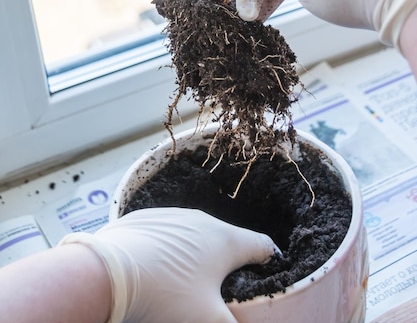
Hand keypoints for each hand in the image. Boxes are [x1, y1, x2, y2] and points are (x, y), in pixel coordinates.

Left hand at [59, 207, 276, 322]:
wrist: (110, 270)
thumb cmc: (165, 293)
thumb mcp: (207, 319)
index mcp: (226, 240)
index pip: (262, 245)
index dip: (269, 261)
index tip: (268, 275)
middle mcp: (205, 220)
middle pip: (230, 240)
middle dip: (232, 262)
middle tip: (225, 287)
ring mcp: (176, 215)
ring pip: (199, 235)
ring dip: (201, 254)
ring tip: (188, 280)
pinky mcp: (150, 217)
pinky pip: (172, 233)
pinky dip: (174, 248)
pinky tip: (160, 268)